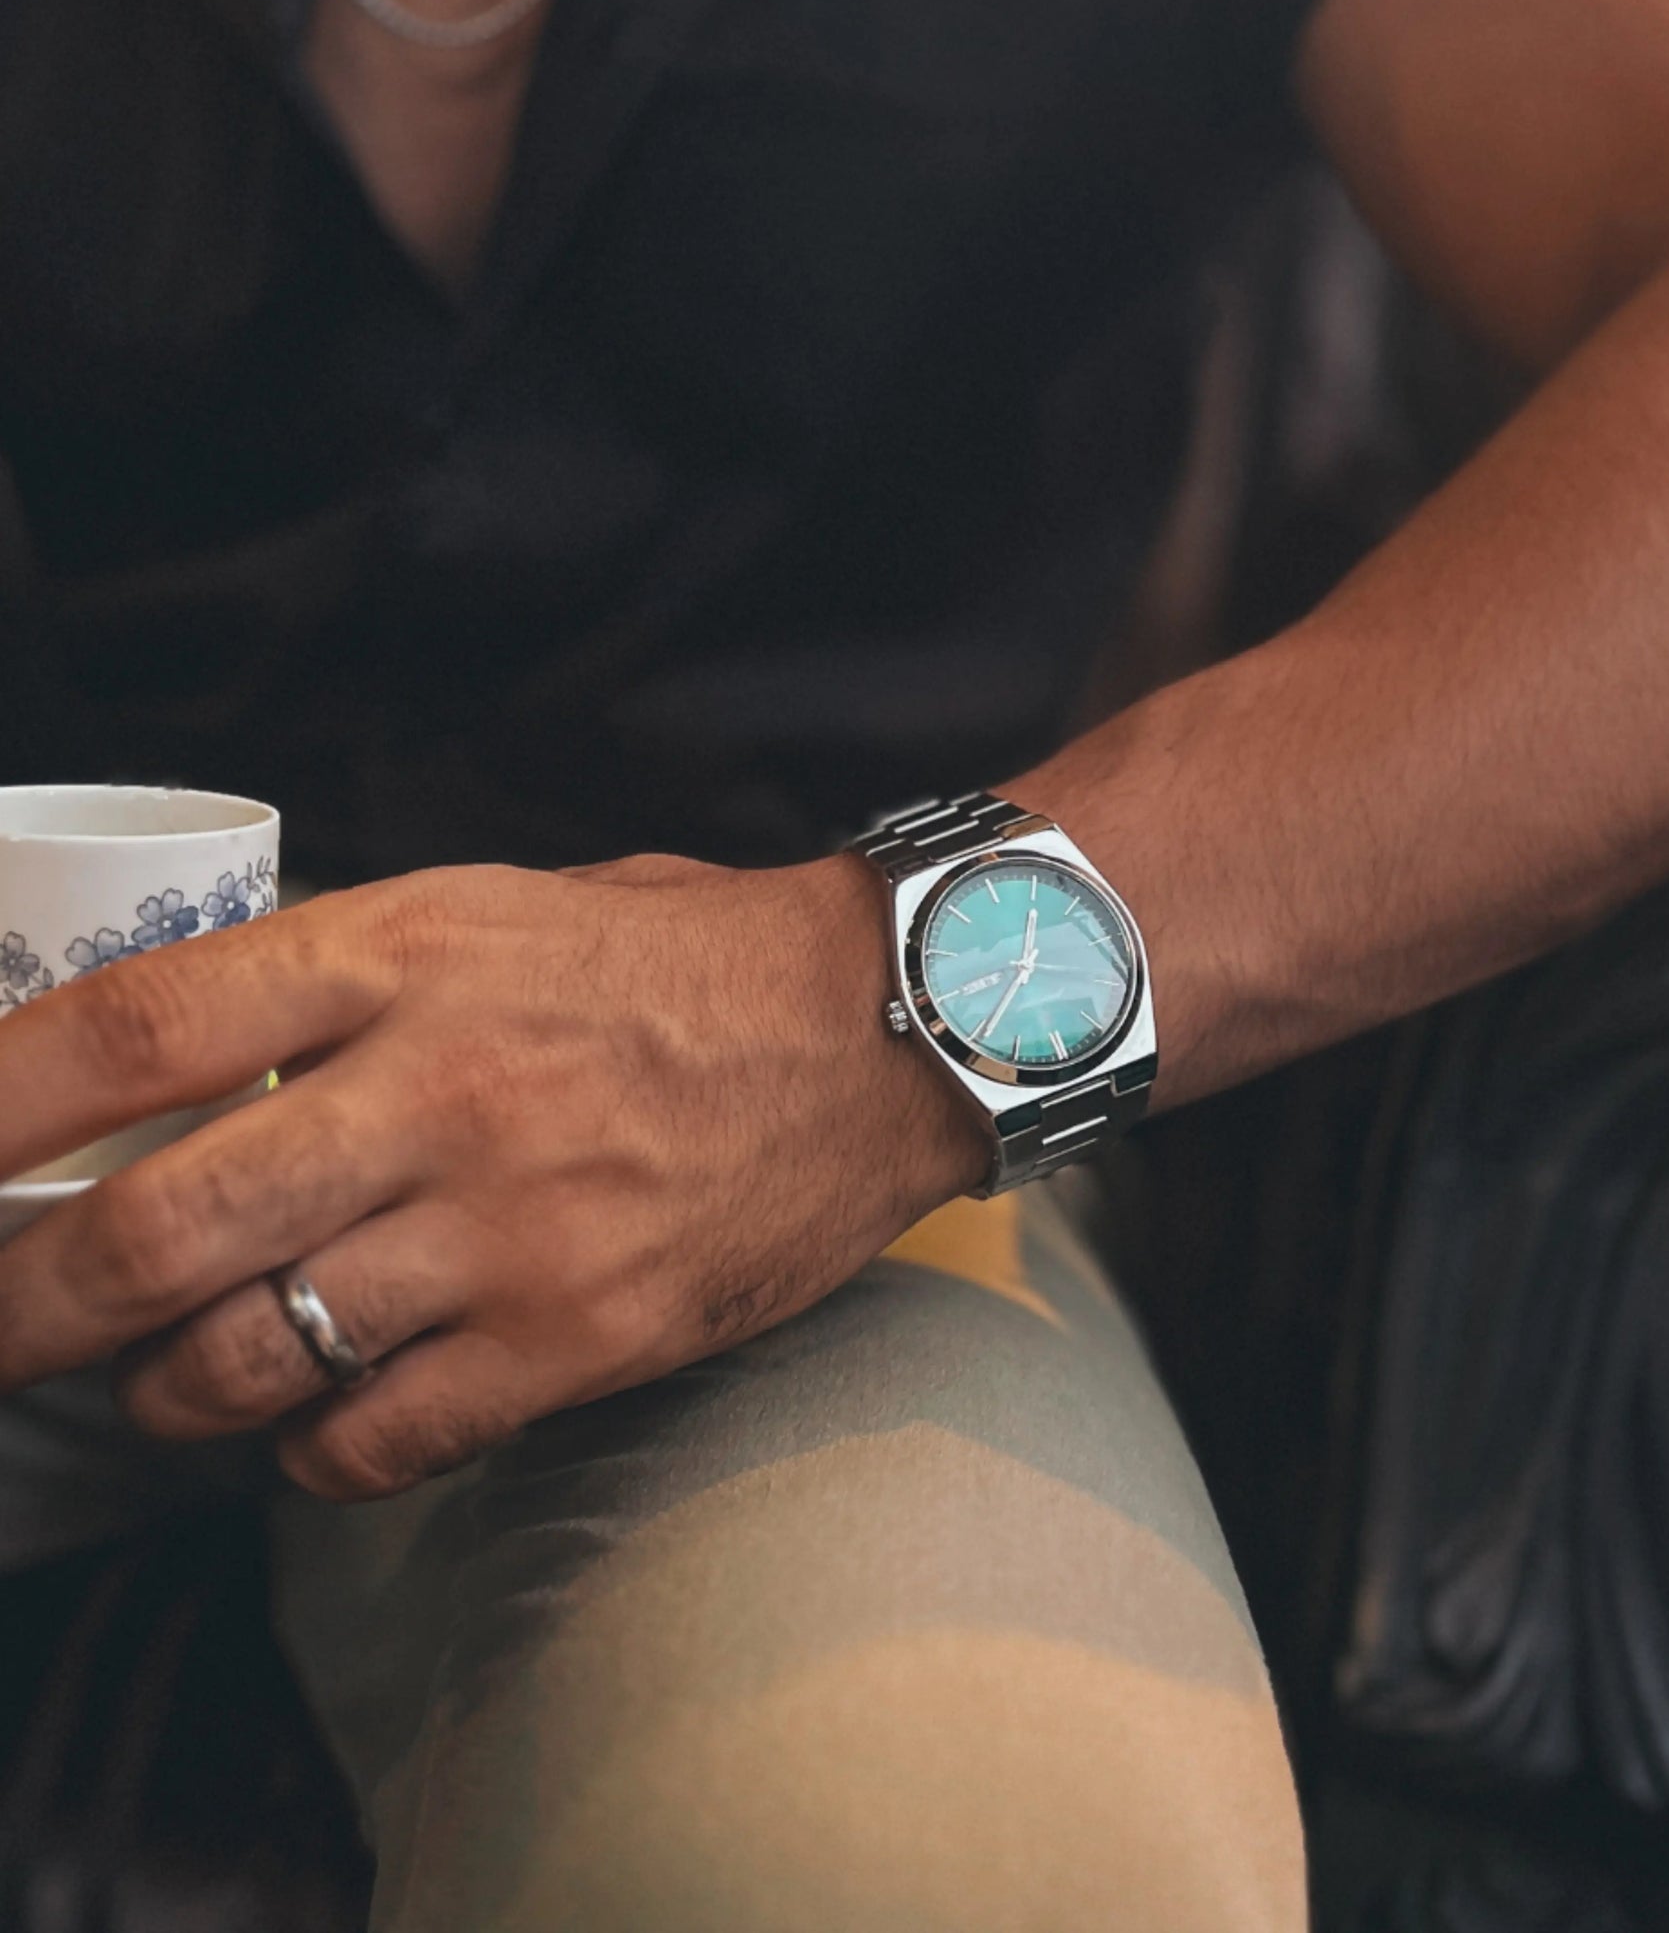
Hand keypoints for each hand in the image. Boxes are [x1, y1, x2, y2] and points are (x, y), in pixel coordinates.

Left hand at [0, 857, 987, 1498]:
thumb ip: (360, 981)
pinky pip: (375, 1440)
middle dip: (24, 1311)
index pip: (138, 1032)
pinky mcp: (581, 1337)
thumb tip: (211, 1071)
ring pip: (250, 1359)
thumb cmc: (694, 962)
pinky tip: (323, 1423)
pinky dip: (311, 1454)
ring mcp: (511, 1228)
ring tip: (179, 1380)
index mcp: (409, 953)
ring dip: (175, 1392)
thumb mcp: (512, 909)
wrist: (886, 1032)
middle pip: (156, 1231)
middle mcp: (442, 1092)